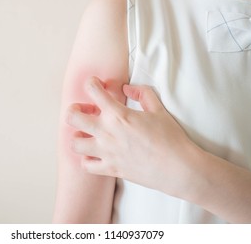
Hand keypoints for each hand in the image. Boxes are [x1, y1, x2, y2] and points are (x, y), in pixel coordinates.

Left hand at [66, 76, 197, 196]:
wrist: (178, 168)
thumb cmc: (170, 137)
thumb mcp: (158, 109)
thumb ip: (142, 93)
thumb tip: (127, 88)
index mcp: (118, 114)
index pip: (92, 90)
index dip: (91, 83)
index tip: (96, 85)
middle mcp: (107, 132)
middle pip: (72, 117)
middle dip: (75, 109)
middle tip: (87, 111)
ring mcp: (106, 152)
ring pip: (74, 143)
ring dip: (78, 135)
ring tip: (89, 134)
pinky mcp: (110, 169)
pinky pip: (86, 165)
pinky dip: (87, 159)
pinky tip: (96, 154)